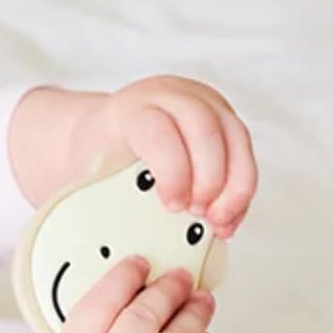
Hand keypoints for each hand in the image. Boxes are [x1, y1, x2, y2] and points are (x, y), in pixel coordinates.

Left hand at [73, 75, 258, 238]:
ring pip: (235, 137)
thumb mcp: (88, 174)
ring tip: (220, 223)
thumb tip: (129, 235)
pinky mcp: (223, 119)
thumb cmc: (95, 157)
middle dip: (210, 178)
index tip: (174, 206)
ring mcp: (203, 103)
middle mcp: (171, 97)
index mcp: (130, 109)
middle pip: (205, 129)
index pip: (159, 131)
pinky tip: (230, 217)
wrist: (102, 135)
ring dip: (235, 185)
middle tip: (199, 215)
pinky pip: (243, 151)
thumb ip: (107, 197)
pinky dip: (241, 188)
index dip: (172, 170)